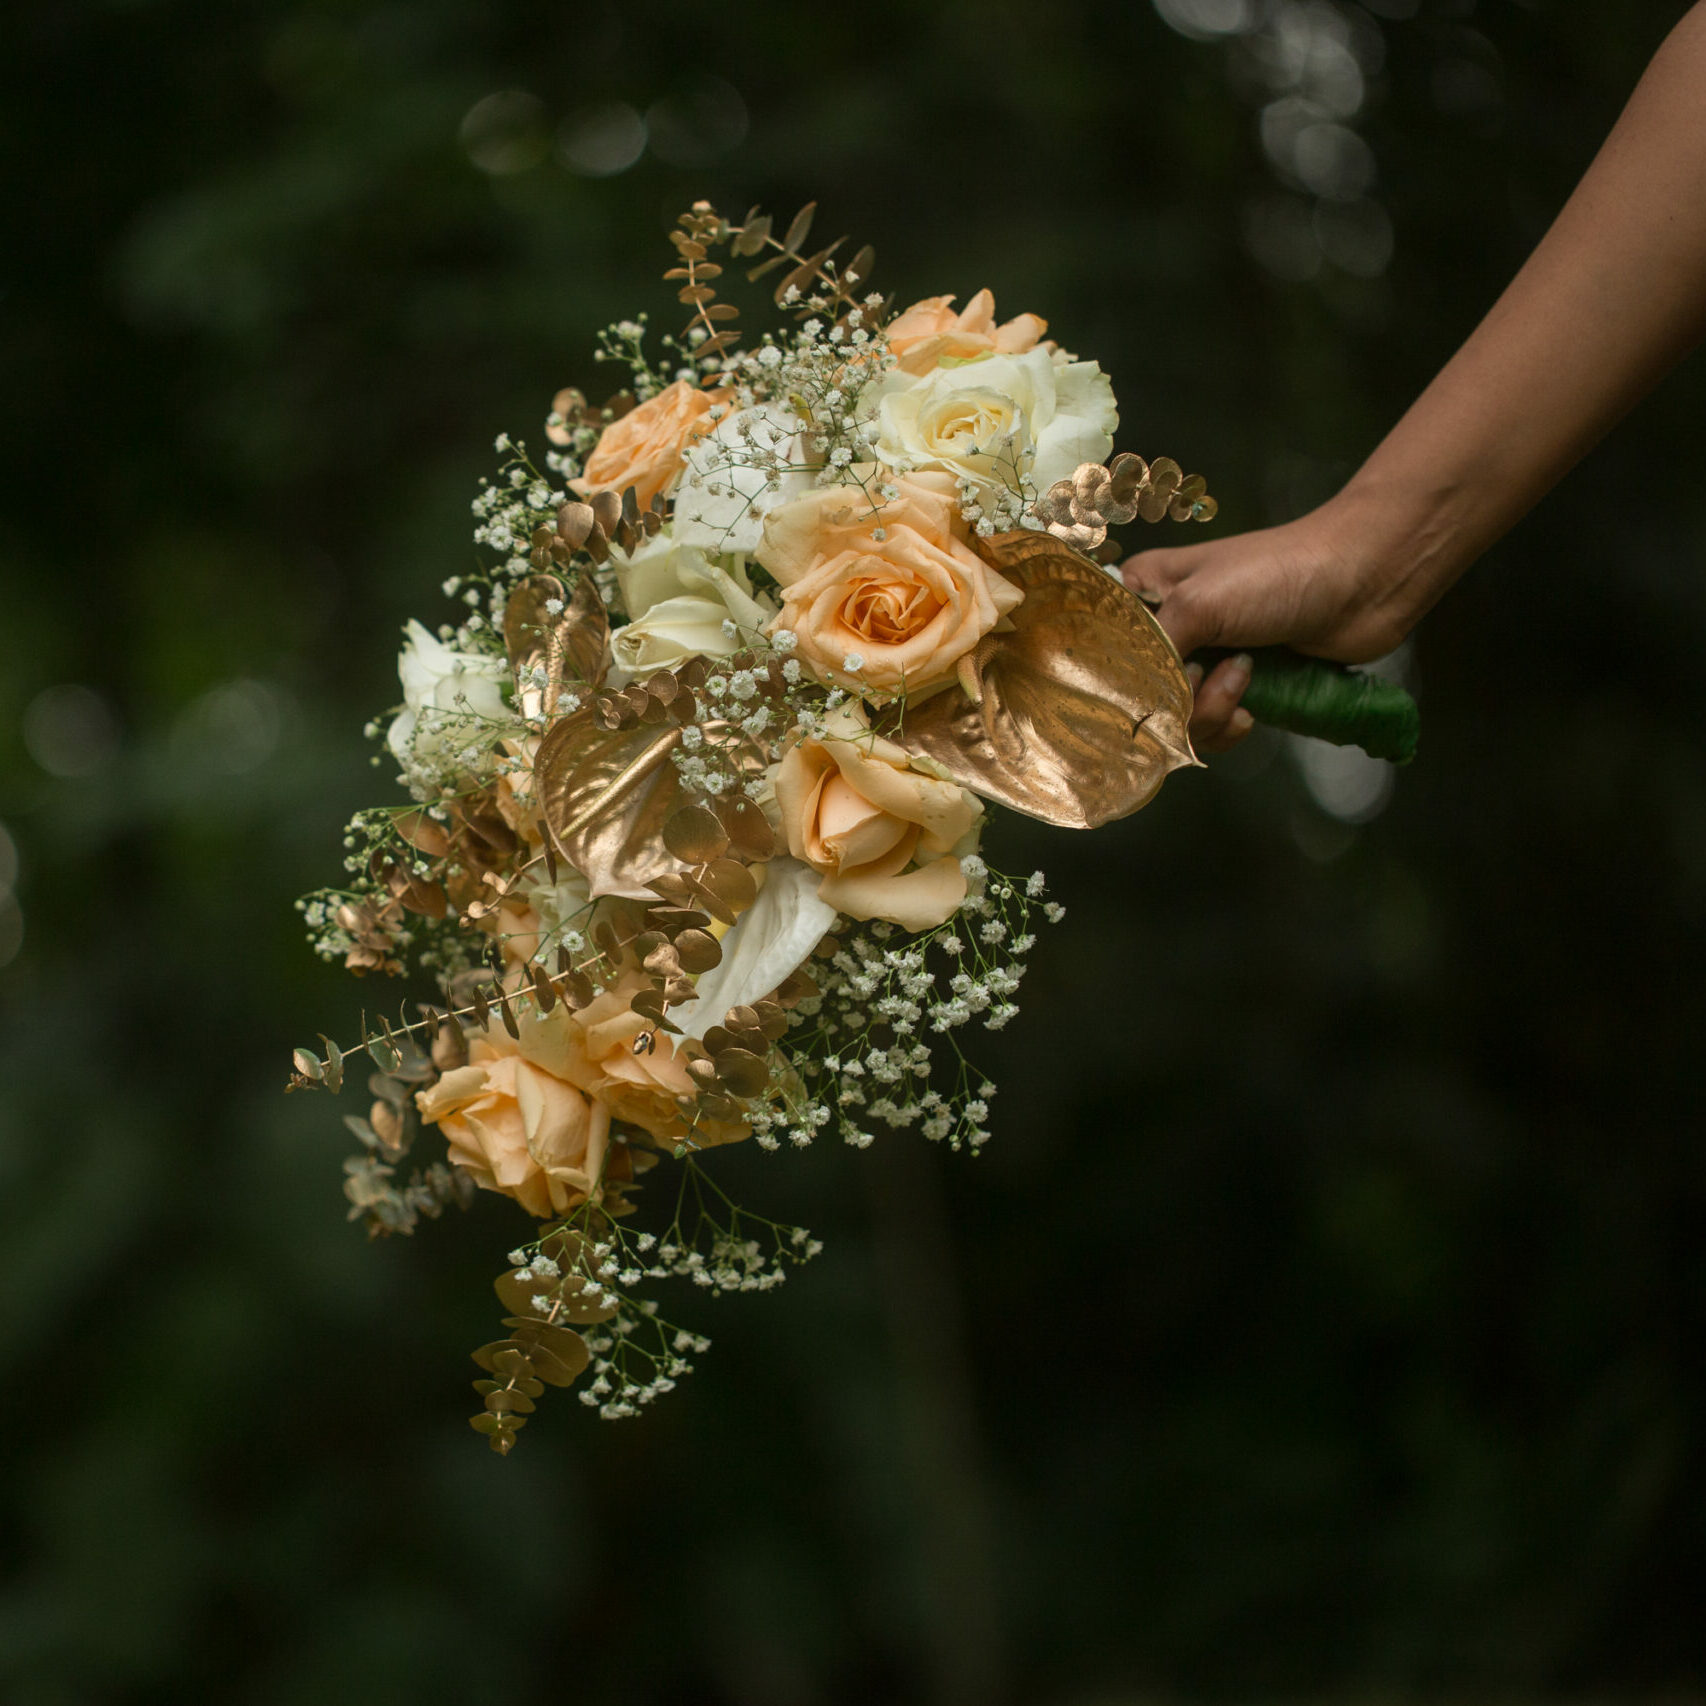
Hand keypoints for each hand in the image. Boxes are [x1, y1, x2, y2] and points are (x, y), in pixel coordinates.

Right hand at [1122, 494, 1430, 751]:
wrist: (1363, 580)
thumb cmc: (1277, 573)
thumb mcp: (1200, 600)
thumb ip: (1154, 651)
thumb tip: (1131, 700)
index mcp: (1148, 592)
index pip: (1103, 645)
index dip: (1116, 673)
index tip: (1148, 678)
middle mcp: (1171, 627)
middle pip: (1141, 690)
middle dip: (1174, 700)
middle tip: (1210, 675)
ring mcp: (1209, 659)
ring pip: (1178, 717)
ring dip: (1211, 712)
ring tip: (1246, 681)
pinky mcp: (1244, 687)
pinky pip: (1214, 728)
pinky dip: (1231, 725)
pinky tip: (1254, 709)